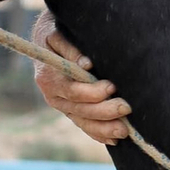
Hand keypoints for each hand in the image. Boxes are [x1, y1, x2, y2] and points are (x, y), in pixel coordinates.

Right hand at [31, 12, 130, 145]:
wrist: (43, 39)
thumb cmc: (54, 30)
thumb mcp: (56, 33)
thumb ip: (69, 48)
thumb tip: (86, 64)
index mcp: (48, 77)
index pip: (73, 91)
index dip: (92, 92)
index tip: (111, 87)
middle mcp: (52, 95)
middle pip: (80, 109)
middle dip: (104, 111)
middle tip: (126, 108)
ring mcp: (61, 105)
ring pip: (83, 121)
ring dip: (104, 128)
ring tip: (125, 131)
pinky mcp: (69, 109)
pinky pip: (83, 125)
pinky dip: (98, 133)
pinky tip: (113, 138)